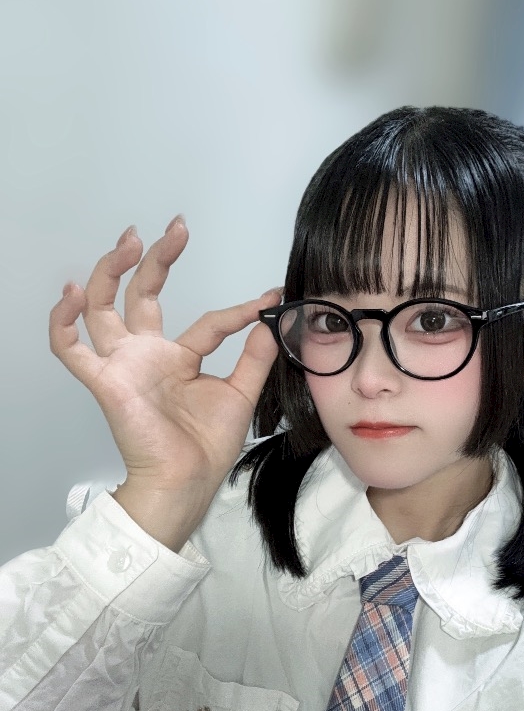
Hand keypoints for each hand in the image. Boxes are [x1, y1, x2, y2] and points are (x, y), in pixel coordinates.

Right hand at [50, 216, 280, 504]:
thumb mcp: (240, 394)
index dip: (239, 311)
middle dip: (157, 260)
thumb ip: (254, 358)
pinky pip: (70, 350)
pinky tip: (72, 293)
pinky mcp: (105, 381)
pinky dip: (62, 323)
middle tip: (176, 229)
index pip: (208, 322)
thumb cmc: (208, 446)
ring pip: (103, 308)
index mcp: (180, 359)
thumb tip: (274, 322)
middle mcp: (148, 355)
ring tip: (130, 242)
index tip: (269, 300)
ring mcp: (124, 365)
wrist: (188, 480)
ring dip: (110, 272)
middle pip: (143, 295)